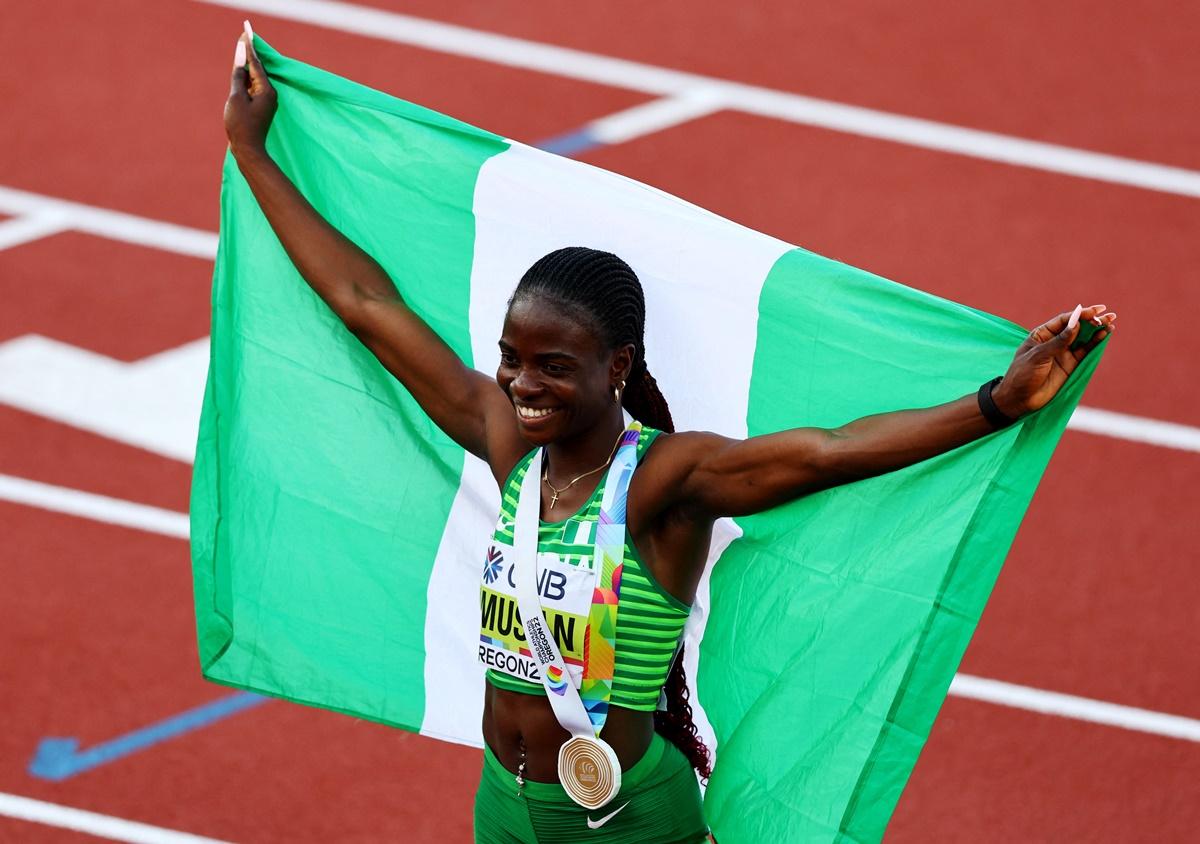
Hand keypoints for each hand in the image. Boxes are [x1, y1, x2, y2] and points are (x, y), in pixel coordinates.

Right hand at [223, 21, 276, 155]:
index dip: (249, 47)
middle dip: (250, 53)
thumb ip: (238, 76)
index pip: (255, 63)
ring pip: (255, 78)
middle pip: (257, 69)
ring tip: (243, 48)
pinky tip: (243, 71)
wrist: (249, 150)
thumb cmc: (241, 126)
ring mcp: (267, 101)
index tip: (246, 32)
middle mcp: (270, 94)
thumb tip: (240, 59)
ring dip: (248, 65)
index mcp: (266, 90)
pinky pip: (254, 87)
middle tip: (245, 34)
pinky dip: (247, 78)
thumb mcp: (236, 98)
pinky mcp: (262, 107)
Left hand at [992, 303, 1116, 417]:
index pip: (1064, 320)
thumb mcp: (1038, 356)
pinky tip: (1105, 334)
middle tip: (1107, 315)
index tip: (1094, 312)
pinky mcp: (1070, 365)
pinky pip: (1085, 351)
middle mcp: (1054, 341)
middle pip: (1076, 326)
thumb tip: (1076, 325)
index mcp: (1042, 334)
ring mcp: (1063, 353)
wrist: (1020, 399)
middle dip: (1092, 319)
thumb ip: (1058, 342)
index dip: (1079, 314)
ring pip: (1084, 338)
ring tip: (1111, 322)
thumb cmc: (1023, 375)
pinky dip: (1096, 343)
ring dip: (1097, 329)